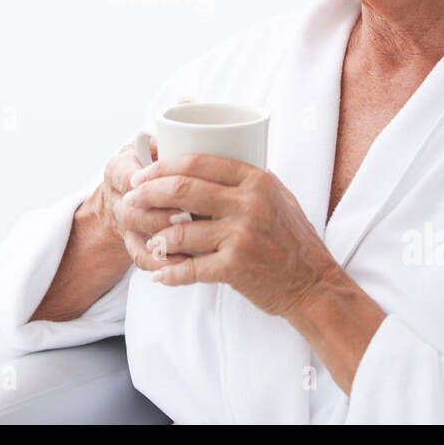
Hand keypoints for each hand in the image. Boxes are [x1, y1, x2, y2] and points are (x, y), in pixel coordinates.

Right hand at [94, 138, 192, 270]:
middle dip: (157, 215)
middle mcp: (117, 197)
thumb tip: (188, 106)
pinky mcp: (133, 243)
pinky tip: (184, 264)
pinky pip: (141, 258)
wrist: (132, 193)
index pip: (126, 175)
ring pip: (134, 236)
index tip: (174, 184)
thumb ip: (169, 125)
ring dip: (161, 240)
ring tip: (190, 241)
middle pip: (129, 211)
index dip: (149, 182)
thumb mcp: (152, 140)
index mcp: (119, 168)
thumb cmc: (150, 162)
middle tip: (186, 215)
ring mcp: (124, 223)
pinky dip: (161, 262)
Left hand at [123, 153, 340, 316]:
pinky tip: (159, 275)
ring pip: (180, 231)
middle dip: (147, 193)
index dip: (162, 166)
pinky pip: (190, 269)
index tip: (142, 174)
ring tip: (145, 240)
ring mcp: (241, 236)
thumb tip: (200, 162)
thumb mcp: (276, 195)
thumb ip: (243, 179)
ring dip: (155, 237)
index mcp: (255, 180)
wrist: (312, 282)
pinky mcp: (235, 268)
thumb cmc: (292, 237)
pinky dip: (170, 273)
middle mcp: (248, 204)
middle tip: (130, 200)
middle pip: (182, 189)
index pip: (197, 162)